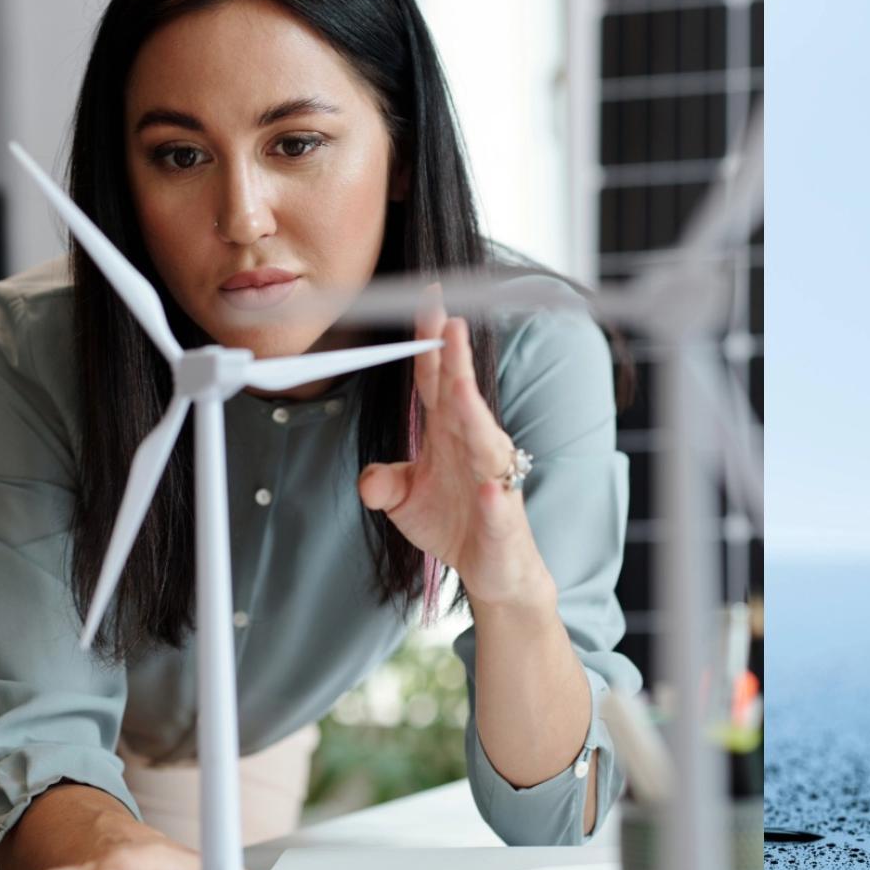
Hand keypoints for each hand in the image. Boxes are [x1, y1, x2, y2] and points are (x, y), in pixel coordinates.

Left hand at [356, 304, 553, 609]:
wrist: (494, 569)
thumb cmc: (455, 522)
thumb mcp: (403, 500)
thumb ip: (381, 481)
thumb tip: (368, 480)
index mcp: (447, 432)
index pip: (436, 379)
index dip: (429, 341)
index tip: (427, 300)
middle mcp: (473, 446)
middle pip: (461, 395)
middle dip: (455, 358)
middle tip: (449, 319)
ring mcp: (491, 480)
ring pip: (483, 440)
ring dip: (473, 411)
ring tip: (461, 386)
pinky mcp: (502, 519)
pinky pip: (497, 506)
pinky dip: (492, 497)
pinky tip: (486, 488)